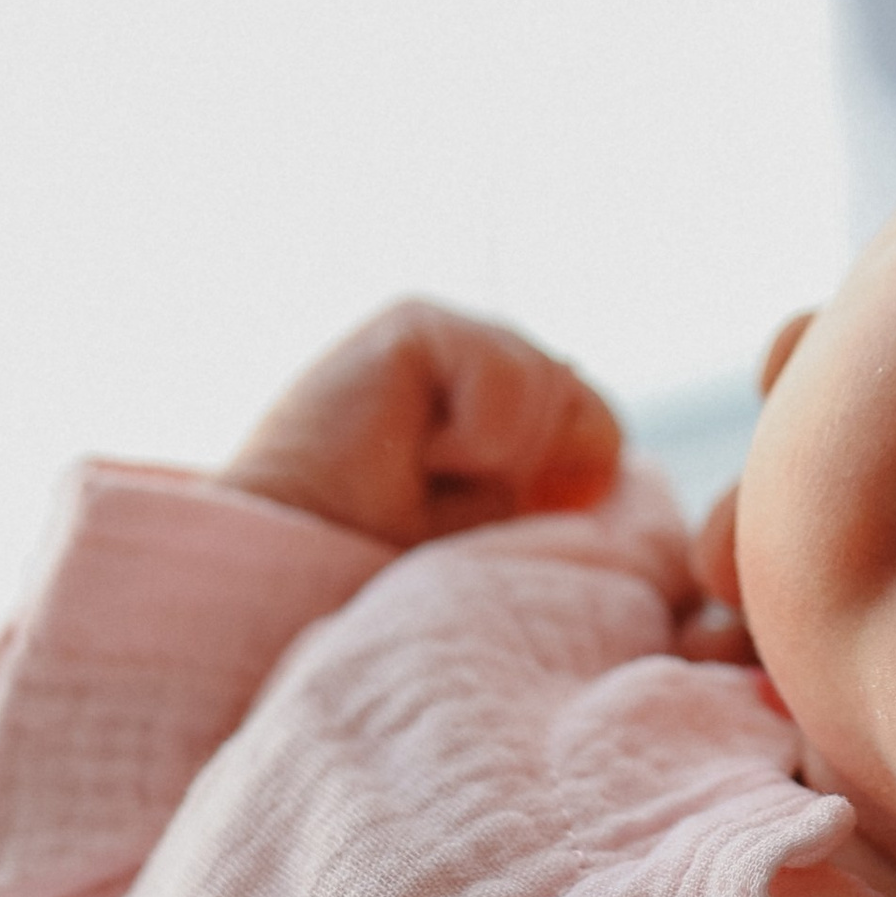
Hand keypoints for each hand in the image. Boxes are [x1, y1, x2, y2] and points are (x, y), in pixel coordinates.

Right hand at [224, 300, 623, 548]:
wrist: (295, 574)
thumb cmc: (382, 561)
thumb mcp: (493, 522)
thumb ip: (546, 468)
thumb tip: (600, 442)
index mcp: (501, 410)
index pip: (594, 426)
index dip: (570, 480)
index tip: (487, 519)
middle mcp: (478, 360)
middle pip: (583, 405)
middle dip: (527, 471)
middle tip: (440, 498)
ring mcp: (448, 335)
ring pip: (552, 388)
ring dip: (497, 459)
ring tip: (421, 476)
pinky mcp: (418, 322)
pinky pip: (510, 375)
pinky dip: (478, 437)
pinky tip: (418, 451)